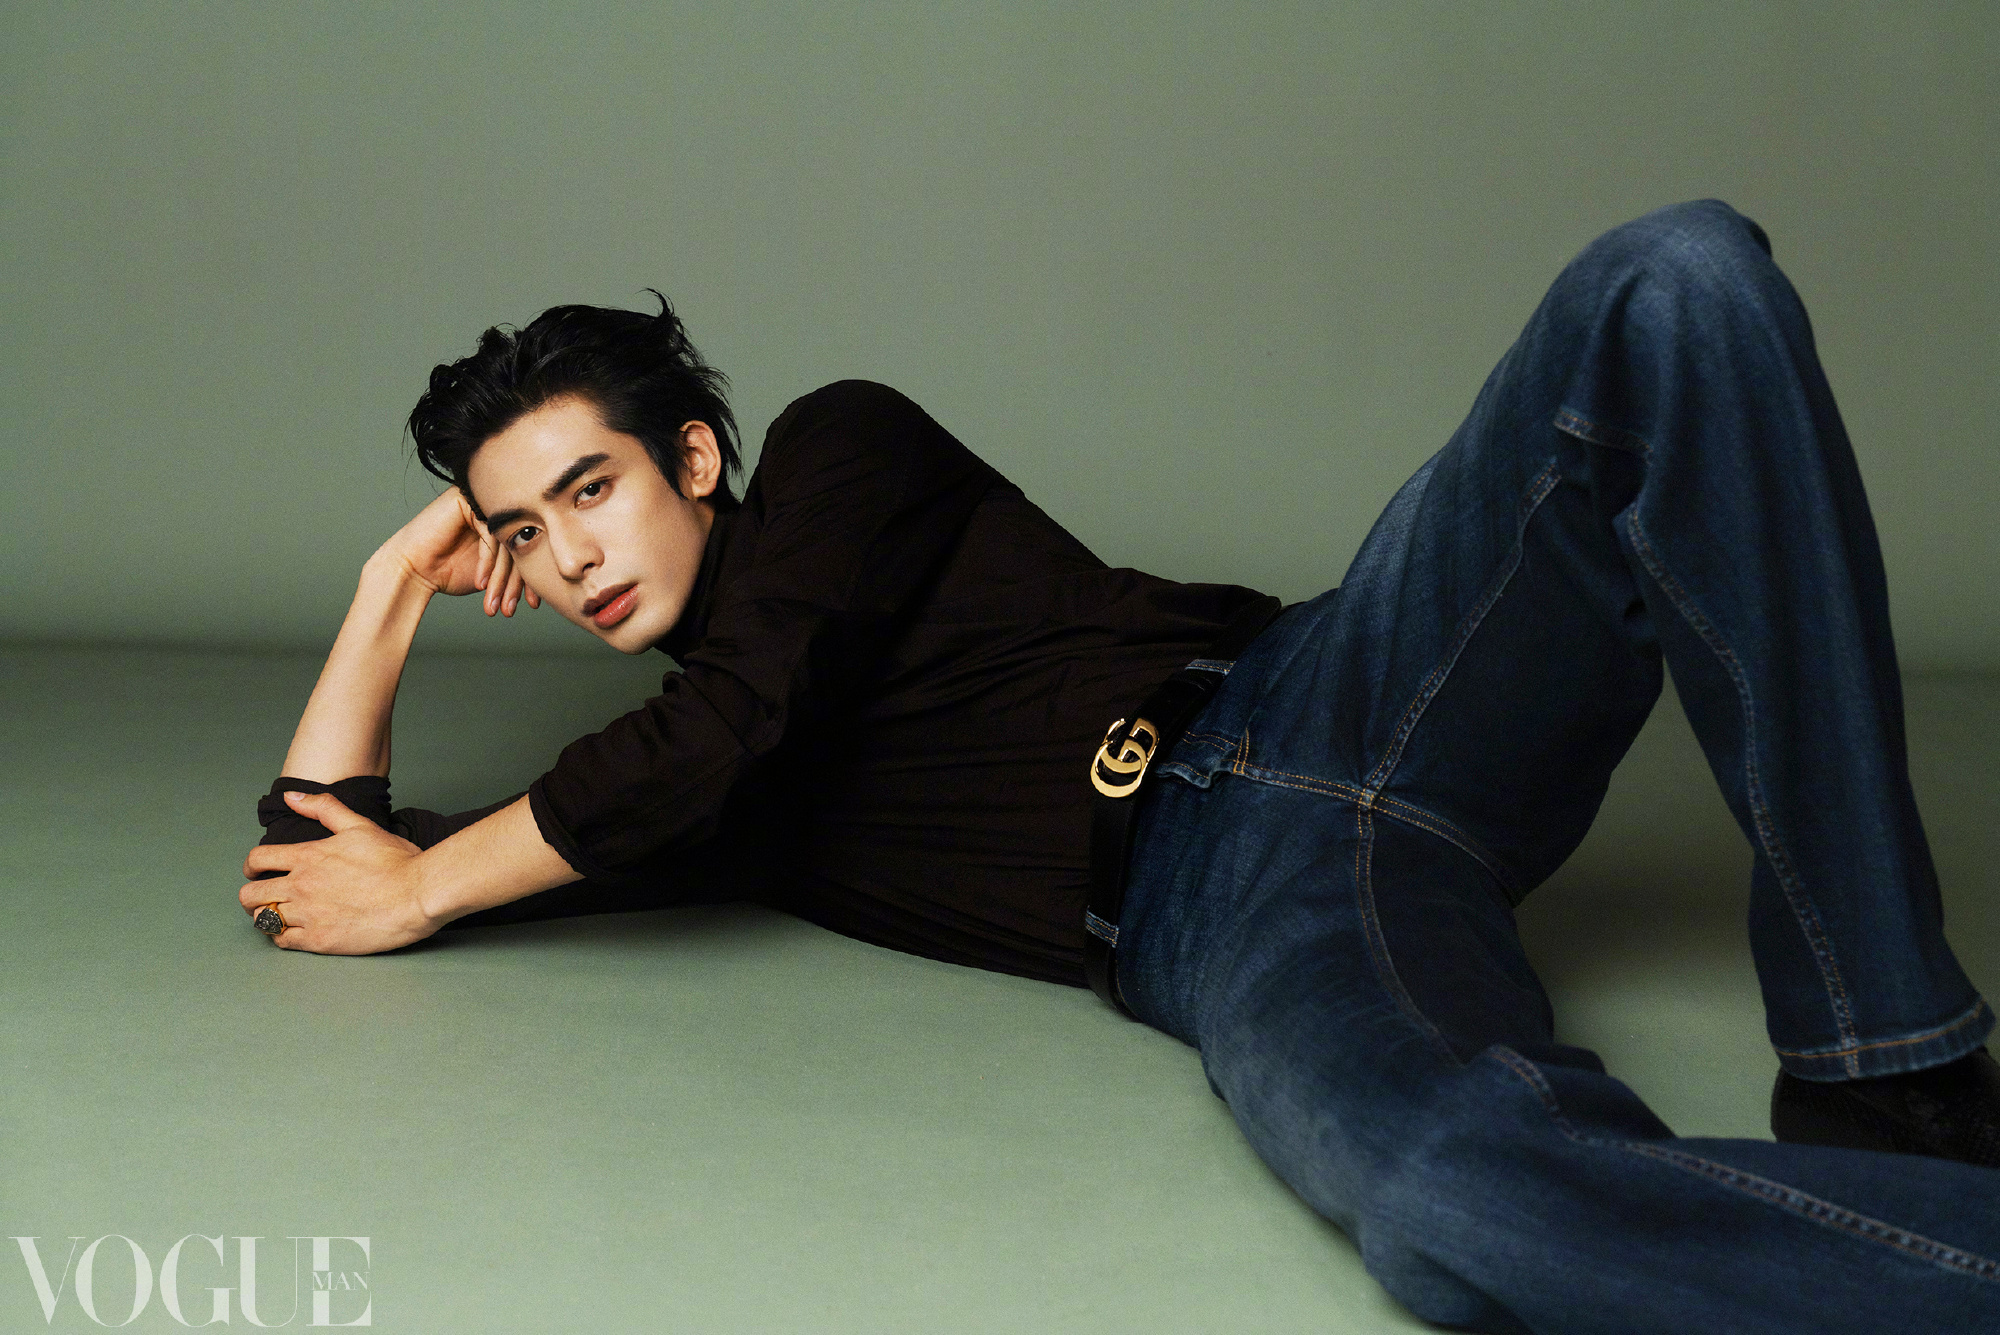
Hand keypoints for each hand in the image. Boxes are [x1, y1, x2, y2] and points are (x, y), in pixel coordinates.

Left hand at [239, 791, 440, 953]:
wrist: (418, 895)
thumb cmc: (396, 861)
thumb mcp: (360, 826)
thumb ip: (324, 808)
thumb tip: (292, 796)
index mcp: (308, 857)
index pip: (257, 860)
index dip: (251, 866)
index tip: (256, 871)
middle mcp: (301, 886)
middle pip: (250, 895)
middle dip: (253, 894)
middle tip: (266, 896)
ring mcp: (308, 915)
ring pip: (263, 920)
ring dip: (268, 916)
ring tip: (281, 915)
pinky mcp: (319, 940)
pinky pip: (282, 941)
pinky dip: (282, 936)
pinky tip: (295, 931)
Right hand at [375, 487, 540, 616]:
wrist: (413, 571)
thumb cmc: (450, 573)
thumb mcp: (494, 574)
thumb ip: (517, 569)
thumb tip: (553, 580)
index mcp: (505, 522)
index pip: (528, 548)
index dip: (530, 579)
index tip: (534, 604)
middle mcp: (495, 508)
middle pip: (519, 544)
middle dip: (515, 583)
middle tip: (511, 608)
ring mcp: (480, 501)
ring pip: (506, 541)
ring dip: (501, 578)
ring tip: (497, 604)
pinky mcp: (465, 501)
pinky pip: (489, 534)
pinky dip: (487, 562)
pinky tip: (480, 583)